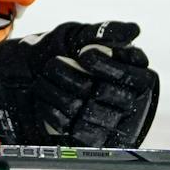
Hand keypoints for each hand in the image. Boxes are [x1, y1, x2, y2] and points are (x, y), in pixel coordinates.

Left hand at [0, 20, 160, 147]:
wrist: (33, 70)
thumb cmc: (65, 49)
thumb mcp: (83, 34)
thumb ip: (109, 31)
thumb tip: (134, 31)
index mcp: (136, 75)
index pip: (136, 78)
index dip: (108, 67)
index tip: (84, 55)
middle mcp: (129, 101)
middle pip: (111, 96)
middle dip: (76, 77)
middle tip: (54, 62)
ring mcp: (110, 122)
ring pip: (91, 112)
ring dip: (60, 91)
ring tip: (44, 75)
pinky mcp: (90, 138)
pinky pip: (75, 129)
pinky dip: (53, 108)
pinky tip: (42, 93)